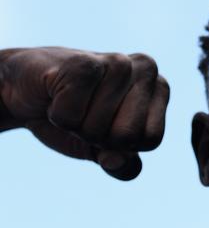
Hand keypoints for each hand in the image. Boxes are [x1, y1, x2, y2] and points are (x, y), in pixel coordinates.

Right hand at [0, 47, 168, 179]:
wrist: (29, 90)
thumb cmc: (77, 118)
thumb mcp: (106, 150)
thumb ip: (123, 166)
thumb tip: (116, 161)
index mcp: (160, 88)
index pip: (151, 140)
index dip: (123, 145)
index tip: (107, 125)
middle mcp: (146, 69)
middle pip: (126, 136)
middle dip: (98, 137)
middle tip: (86, 114)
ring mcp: (117, 62)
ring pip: (98, 129)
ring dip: (76, 126)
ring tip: (71, 102)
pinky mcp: (83, 62)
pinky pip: (71, 117)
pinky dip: (58, 115)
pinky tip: (56, 94)